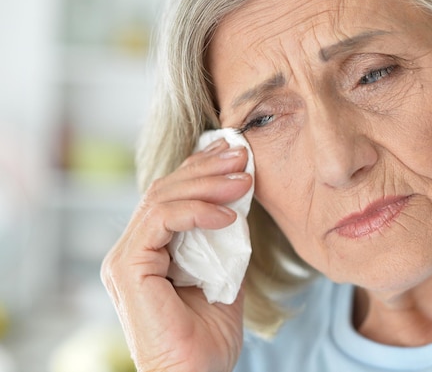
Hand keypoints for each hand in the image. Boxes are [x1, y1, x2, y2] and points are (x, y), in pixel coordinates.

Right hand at [101, 138, 251, 371]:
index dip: (201, 169)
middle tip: (242, 155)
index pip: (171, 195)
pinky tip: (229, 216)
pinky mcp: (128, 267)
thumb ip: (224, 240)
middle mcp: (133, 249)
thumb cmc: (208, 337)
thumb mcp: (224, 274)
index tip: (235, 155)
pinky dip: (198, 210)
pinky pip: (162, 220)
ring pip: (162, 197)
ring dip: (208, 183)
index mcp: (150, 250)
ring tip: (244, 179)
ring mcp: (126, 257)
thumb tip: (239, 201)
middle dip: (207, 168)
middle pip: (165, 189)